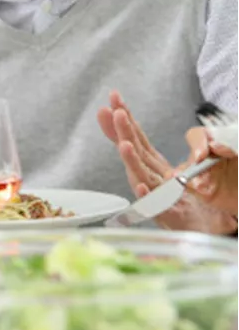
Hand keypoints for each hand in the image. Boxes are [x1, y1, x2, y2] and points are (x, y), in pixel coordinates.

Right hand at [97, 90, 236, 234]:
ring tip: (124, 144)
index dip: (125, 118)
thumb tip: (201, 135)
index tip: (113, 99)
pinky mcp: (172, 219)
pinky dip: (146, 197)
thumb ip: (202, 147)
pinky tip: (139, 185)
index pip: (139, 138)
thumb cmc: (205, 202)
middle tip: (112, 111)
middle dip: (121, 132)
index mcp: (158, 166)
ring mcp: (159, 199)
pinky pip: (157, 208)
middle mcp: (153, 180)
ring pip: (140, 177)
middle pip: (135, 153)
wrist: (217, 230)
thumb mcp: (206, 164)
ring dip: (130, 162)